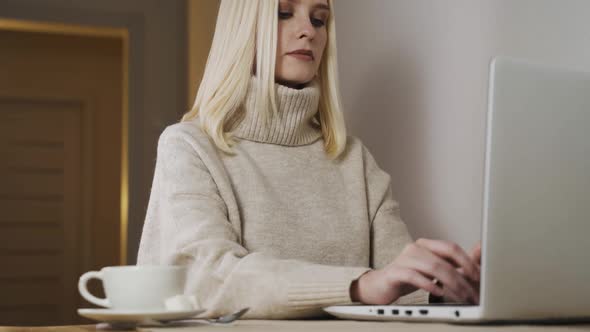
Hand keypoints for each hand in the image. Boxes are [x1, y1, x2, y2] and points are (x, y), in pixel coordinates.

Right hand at [350, 238, 479, 304]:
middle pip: (443, 259)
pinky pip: (414, 276)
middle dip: (461, 277)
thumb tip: (479, 252)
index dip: (467, 261)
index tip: (478, 276)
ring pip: (432, 267)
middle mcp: (415, 248)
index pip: (450, 247)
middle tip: (471, 292)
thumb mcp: (433, 270)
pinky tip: (438, 292)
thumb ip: (453, 264)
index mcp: (426, 245)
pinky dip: (428, 284)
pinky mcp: (394, 272)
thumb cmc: (408, 277)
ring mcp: (403, 259)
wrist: (380, 286)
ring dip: (450, 283)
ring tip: (460, 295)